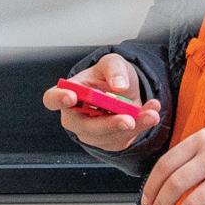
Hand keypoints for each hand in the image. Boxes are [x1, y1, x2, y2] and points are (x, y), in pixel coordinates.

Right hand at [43, 54, 161, 150]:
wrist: (127, 91)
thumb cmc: (110, 76)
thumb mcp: (113, 63)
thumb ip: (114, 69)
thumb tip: (118, 86)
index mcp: (69, 93)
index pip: (53, 99)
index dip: (59, 99)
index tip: (71, 97)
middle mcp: (76, 116)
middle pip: (84, 126)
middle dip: (107, 124)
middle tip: (127, 120)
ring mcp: (91, 133)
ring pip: (108, 136)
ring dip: (132, 126)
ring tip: (151, 113)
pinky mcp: (109, 142)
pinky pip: (124, 139)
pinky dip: (141, 127)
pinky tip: (151, 114)